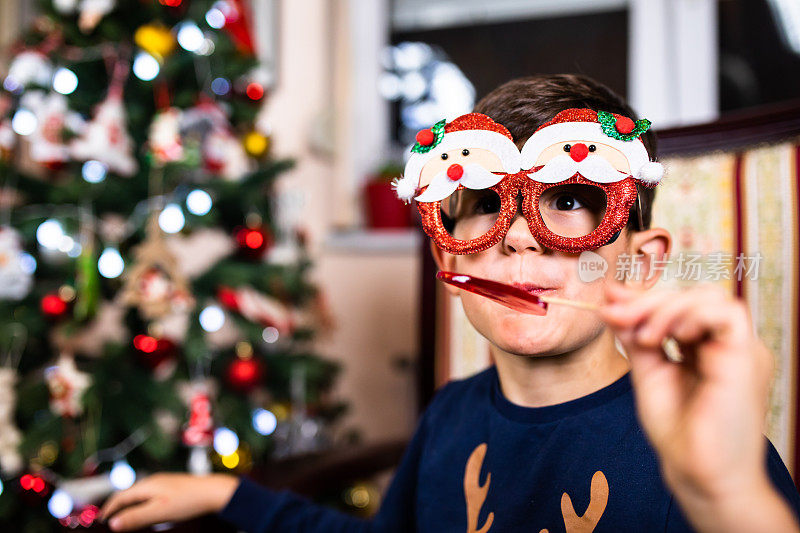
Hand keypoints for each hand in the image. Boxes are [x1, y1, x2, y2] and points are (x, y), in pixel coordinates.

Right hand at [100, 473, 238, 530]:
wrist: (213, 492)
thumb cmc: (188, 501)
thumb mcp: (159, 512)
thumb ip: (136, 518)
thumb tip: (113, 524)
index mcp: (147, 485)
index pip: (120, 497)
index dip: (108, 510)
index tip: (100, 522)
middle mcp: (153, 480)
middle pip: (128, 494)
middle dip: (117, 507)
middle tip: (109, 521)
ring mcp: (163, 482)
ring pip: (139, 494)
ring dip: (129, 506)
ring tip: (124, 518)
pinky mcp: (171, 486)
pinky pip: (149, 495)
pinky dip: (141, 504)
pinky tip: (146, 512)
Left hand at [600, 283, 797, 532]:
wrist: (697, 473)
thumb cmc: (678, 432)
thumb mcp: (648, 371)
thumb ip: (634, 334)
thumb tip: (612, 297)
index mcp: (706, 348)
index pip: (680, 304)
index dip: (644, 299)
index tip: (609, 302)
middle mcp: (727, 346)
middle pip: (693, 295)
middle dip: (648, 301)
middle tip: (616, 315)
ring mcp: (740, 350)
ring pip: (710, 297)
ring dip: (667, 307)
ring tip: (645, 337)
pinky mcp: (747, 357)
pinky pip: (728, 313)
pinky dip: (692, 315)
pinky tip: (670, 337)